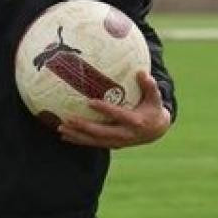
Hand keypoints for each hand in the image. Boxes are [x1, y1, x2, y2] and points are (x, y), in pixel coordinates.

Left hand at [57, 71, 171, 148]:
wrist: (157, 131)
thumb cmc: (153, 108)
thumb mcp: (155, 97)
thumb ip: (149, 85)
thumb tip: (141, 72)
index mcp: (136, 121)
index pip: (118, 115)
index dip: (105, 109)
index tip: (90, 101)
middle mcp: (126, 134)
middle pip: (102, 132)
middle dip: (84, 126)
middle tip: (68, 118)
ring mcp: (118, 142)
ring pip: (95, 141)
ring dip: (77, 135)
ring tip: (61, 128)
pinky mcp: (113, 145)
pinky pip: (94, 144)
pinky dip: (80, 141)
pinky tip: (65, 136)